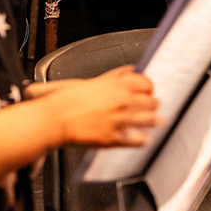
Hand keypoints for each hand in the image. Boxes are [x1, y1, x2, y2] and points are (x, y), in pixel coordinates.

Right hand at [27, 66, 158, 146]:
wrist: (54, 119)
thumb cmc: (69, 100)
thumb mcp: (94, 81)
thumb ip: (117, 75)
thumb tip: (133, 70)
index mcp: (117, 85)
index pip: (147, 83)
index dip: (150, 88)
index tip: (149, 91)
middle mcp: (121, 101)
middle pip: (151, 102)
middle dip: (154, 105)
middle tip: (153, 107)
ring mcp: (118, 120)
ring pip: (148, 120)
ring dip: (153, 121)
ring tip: (156, 121)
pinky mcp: (113, 138)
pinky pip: (136, 140)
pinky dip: (143, 140)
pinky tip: (144, 138)